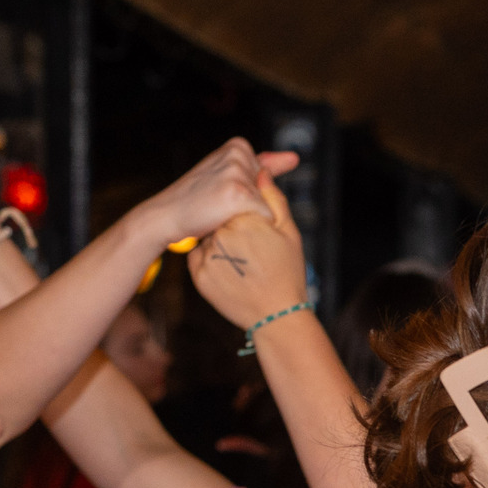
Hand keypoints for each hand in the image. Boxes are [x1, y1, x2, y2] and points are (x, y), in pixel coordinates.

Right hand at [138, 139, 297, 255]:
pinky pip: (265, 216)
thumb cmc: (198, 198)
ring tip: (221, 211)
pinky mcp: (239, 194)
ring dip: (249, 215)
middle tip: (219, 203)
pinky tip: (225, 219)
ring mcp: (238, 172)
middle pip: (269, 191)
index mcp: (238, 145)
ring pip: (268, 204)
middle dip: (250, 204)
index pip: (266, 178)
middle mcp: (239, 154)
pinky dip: (251, 226)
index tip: (221, 192)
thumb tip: (295, 157)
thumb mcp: (230, 174)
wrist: (167, 215)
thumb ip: (263, 166)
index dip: (248, 193)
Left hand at [187, 173, 310, 330]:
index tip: (263, 238)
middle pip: (223, 219)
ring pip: (211, 238)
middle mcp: (222, 233)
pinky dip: (213, 264)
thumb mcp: (289, 232)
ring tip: (246, 268)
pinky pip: (201, 258)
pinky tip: (232, 277)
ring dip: (224, 247)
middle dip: (236, 230)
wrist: (277, 318)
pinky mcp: (198, 274)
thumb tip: (260, 169)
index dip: (252, 217)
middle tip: (256, 255)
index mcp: (245, 218)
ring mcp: (208, 254)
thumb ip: (273, 198)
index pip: (239, 203)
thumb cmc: (288, 274)